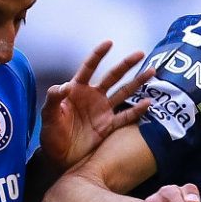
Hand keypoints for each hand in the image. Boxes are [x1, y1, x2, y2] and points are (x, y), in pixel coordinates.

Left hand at [38, 40, 152, 169]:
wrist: (59, 158)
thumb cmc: (51, 135)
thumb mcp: (48, 116)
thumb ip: (54, 100)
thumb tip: (63, 86)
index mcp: (77, 90)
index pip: (89, 68)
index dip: (98, 55)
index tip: (109, 43)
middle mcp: (93, 97)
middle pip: (112, 76)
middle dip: (126, 65)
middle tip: (140, 53)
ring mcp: (103, 111)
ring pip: (123, 92)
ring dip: (137, 83)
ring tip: (152, 72)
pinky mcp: (109, 126)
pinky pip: (126, 116)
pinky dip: (137, 110)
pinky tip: (148, 102)